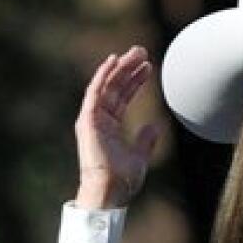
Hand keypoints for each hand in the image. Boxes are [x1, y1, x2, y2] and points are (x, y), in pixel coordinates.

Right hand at [74, 46, 160, 208]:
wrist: (111, 191)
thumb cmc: (123, 178)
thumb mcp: (140, 156)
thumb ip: (146, 140)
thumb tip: (155, 125)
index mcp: (110, 126)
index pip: (123, 97)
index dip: (135, 81)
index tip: (148, 67)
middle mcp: (100, 119)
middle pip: (115, 87)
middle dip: (128, 68)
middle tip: (142, 51)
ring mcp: (92, 119)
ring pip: (107, 85)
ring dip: (119, 67)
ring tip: (135, 52)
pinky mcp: (88, 120)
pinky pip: (95, 92)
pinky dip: (103, 75)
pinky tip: (112, 61)